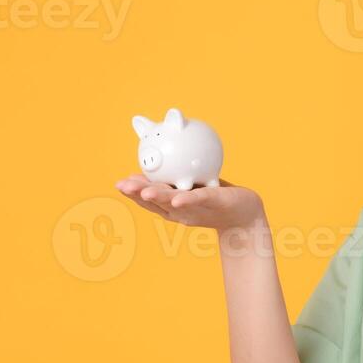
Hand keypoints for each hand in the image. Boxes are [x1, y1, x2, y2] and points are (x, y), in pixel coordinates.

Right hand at [115, 174, 263, 232]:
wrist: (243, 214)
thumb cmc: (215, 197)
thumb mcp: (191, 183)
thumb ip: (176, 173)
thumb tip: (162, 148)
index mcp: (172, 206)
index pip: (149, 200)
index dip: (134, 192)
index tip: (119, 184)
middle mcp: (180, 211)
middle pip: (156, 202)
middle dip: (138, 194)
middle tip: (122, 186)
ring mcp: (196, 210)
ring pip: (173, 202)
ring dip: (158, 197)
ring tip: (145, 192)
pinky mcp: (214, 203)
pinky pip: (199, 199)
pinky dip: (187, 199)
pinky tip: (177, 198)